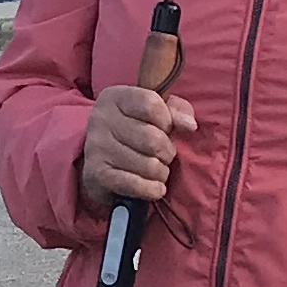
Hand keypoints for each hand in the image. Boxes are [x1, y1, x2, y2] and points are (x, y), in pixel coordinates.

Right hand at [79, 84, 199, 209]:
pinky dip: (152, 189)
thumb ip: (176, 111)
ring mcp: (97, 147)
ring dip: (161, 172)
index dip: (167, 120)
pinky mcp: (97, 173)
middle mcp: (102, 119)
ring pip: (148, 165)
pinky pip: (136, 185)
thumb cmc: (133, 131)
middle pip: (153, 138)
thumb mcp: (155, 112)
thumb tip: (189, 125)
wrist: (98, 160)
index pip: (151, 104)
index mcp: (115, 97)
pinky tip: (155, 187)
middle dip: (167, 152)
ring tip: (157, 170)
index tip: (166, 129)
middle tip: (164, 155)